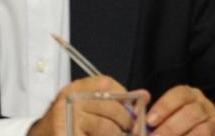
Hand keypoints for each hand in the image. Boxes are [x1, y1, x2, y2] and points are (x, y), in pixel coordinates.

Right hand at [28, 76, 145, 135]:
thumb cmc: (70, 121)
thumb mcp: (86, 105)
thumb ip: (112, 100)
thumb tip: (145, 95)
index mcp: (76, 88)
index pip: (106, 84)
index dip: (123, 96)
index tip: (130, 108)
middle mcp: (71, 99)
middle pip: (111, 107)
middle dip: (127, 122)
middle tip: (131, 130)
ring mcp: (69, 118)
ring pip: (108, 127)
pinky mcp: (69, 133)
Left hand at [145, 85, 214, 135]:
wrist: (204, 132)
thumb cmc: (176, 120)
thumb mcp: (167, 113)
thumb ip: (153, 115)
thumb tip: (137, 117)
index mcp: (189, 94)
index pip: (179, 95)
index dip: (164, 107)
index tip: (149, 121)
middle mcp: (204, 105)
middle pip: (191, 114)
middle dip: (170, 128)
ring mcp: (214, 122)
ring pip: (201, 130)